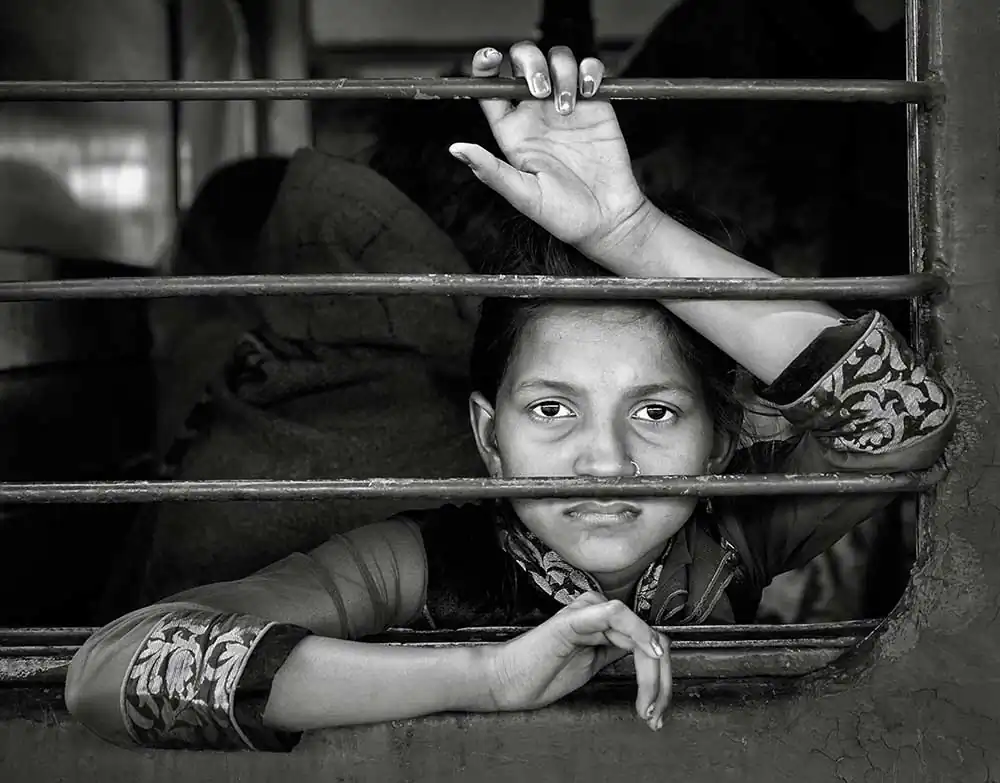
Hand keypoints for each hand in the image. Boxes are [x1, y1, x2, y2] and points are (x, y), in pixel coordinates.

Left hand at [449, 44, 648, 257]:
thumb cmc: (564, 215)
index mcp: (512, 131)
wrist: (608, 219)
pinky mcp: (595, 104)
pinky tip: (590, 92)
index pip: (490, 88)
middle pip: (523, 62)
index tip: (491, 59)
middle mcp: (535, 113)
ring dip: (561, 70)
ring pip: (557, 59)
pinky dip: (589, 70)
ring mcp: (566, 105)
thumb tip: (456, 149)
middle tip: (541, 91)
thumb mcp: (524, 196)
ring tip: (568, 106)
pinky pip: (590, 69)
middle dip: (529, 63)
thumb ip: (491, 170)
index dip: (485, 66)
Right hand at [484, 591, 670, 730]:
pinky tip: (648, 657)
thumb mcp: (593, 665)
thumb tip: (655, 659)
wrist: (508, 682)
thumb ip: (619, 653)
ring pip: (641, 634)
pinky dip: (639, 633)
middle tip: (657, 713)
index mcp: (602, 619)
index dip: (661, 674)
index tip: (659, 706)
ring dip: (652, 676)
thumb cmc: (543, 675)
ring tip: (646, 706)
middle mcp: (597, 610)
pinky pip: (615, 614)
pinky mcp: (574, 619)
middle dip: (662, 680)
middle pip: (651, 638)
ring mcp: (586, 611)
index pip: (648, 639)